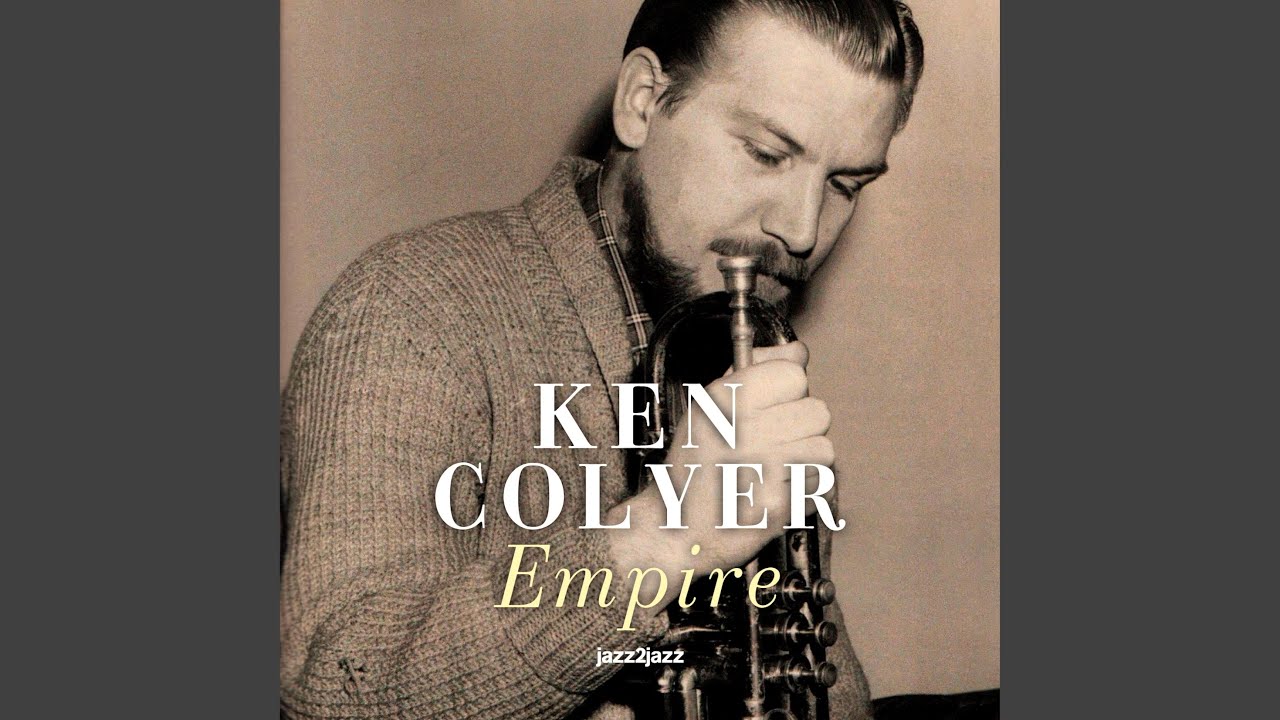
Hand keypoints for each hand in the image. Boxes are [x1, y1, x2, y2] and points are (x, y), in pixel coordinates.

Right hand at [607, 341, 832, 601]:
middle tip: (772, 446)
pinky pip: (819, 485)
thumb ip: (755, 371)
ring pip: (824, 450)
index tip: (770, 409)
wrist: (673, 530)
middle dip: (801, 429)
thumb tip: (798, 350)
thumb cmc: (693, 468)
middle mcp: (743, 427)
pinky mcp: (778, 505)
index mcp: (725, 398)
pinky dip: (804, 493)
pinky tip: (776, 494)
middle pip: (817, 411)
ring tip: (773, 472)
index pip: (794, 373)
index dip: (787, 392)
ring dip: (805, 463)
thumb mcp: (709, 406)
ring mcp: (762, 467)